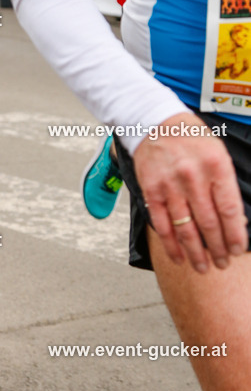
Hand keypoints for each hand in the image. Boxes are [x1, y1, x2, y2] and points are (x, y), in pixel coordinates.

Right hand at [133, 111, 247, 272]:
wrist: (155, 122)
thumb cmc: (191, 139)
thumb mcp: (218, 154)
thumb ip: (226, 186)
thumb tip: (236, 222)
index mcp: (216, 166)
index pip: (229, 209)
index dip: (235, 235)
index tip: (238, 250)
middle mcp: (193, 177)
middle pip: (209, 223)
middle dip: (218, 248)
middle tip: (223, 263)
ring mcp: (170, 186)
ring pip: (186, 228)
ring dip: (196, 253)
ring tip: (204, 267)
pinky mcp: (152, 191)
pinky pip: (162, 225)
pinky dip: (171, 245)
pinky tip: (179, 257)